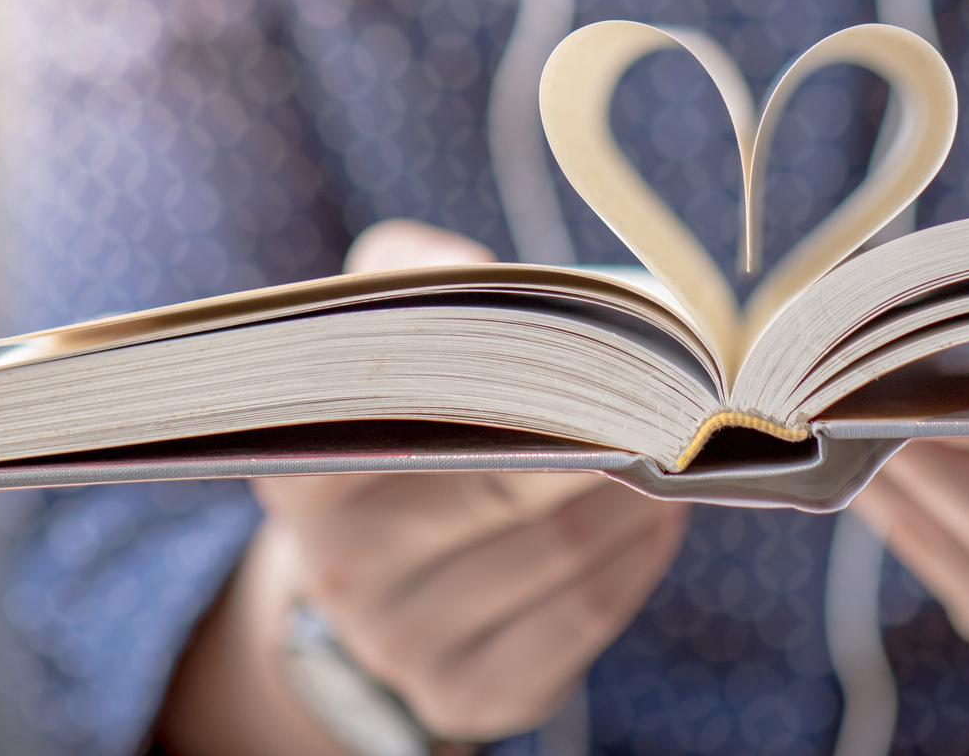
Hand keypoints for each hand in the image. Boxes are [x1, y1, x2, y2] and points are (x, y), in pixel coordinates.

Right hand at [160, 221, 689, 753]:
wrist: (367, 573)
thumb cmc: (395, 423)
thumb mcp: (369, 335)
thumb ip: (408, 273)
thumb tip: (481, 270)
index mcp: (298, 470)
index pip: (396, 411)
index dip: (499, 370)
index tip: (578, 336)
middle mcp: (337, 567)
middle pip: (502, 483)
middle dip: (597, 428)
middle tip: (663, 385)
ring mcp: (399, 644)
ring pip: (558, 548)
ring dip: (635, 490)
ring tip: (670, 441)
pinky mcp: (467, 696)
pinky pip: (581, 613)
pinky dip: (636, 556)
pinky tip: (660, 512)